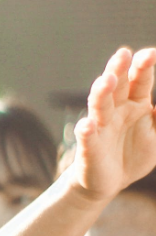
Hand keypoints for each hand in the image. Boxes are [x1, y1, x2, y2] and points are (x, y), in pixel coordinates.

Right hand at [69, 47, 155, 201]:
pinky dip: (85, 131)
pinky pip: (87, 138)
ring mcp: (100, 128)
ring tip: (104, 80)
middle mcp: (116, 111)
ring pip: (99, 107)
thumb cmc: (134, 154)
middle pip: (116, 87)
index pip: (139, 81)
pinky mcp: (89, 148)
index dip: (143, 68)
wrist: (111, 182)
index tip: (149, 54)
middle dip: (118, 70)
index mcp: (135, 104)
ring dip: (100, 93)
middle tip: (123, 53)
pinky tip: (86, 125)